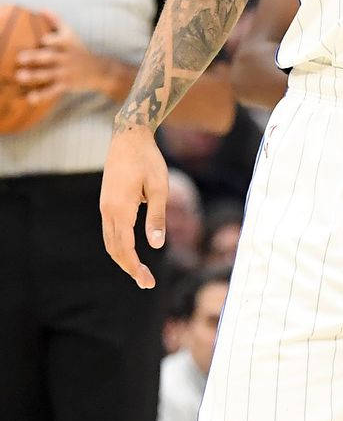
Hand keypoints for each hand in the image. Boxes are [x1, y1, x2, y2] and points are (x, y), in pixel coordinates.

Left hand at [15, 13, 109, 104]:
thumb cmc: (79, 50)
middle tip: (20, 58)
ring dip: (34, 75)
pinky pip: (52, 91)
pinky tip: (30, 97)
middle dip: (36, 57)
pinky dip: (41, 95)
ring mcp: (65, 72)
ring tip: (20, 76)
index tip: (43, 40)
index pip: (61, 40)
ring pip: (48, 74)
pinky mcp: (65, 85)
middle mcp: (66, 57)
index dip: (52, 40)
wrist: (100, 69)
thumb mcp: (72, 34)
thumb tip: (42, 8)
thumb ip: (57, 21)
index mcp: (68, 44)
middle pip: (50, 57)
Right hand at [100, 124, 167, 287]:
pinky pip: (110, 231)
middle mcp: (108, 212)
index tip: (147, 282)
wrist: (128, 137)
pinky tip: (131, 250)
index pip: (125, 249)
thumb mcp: (159, 187)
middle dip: (129, 268)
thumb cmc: (148, 160)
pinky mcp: (107, 202)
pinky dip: (119, 245)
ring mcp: (105, 207)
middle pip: (114, 250)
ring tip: (139, 271)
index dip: (135, 267)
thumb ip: (157, 216)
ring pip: (110, 242)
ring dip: (123, 258)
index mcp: (120, 210)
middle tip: (146, 283)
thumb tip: (156, 245)